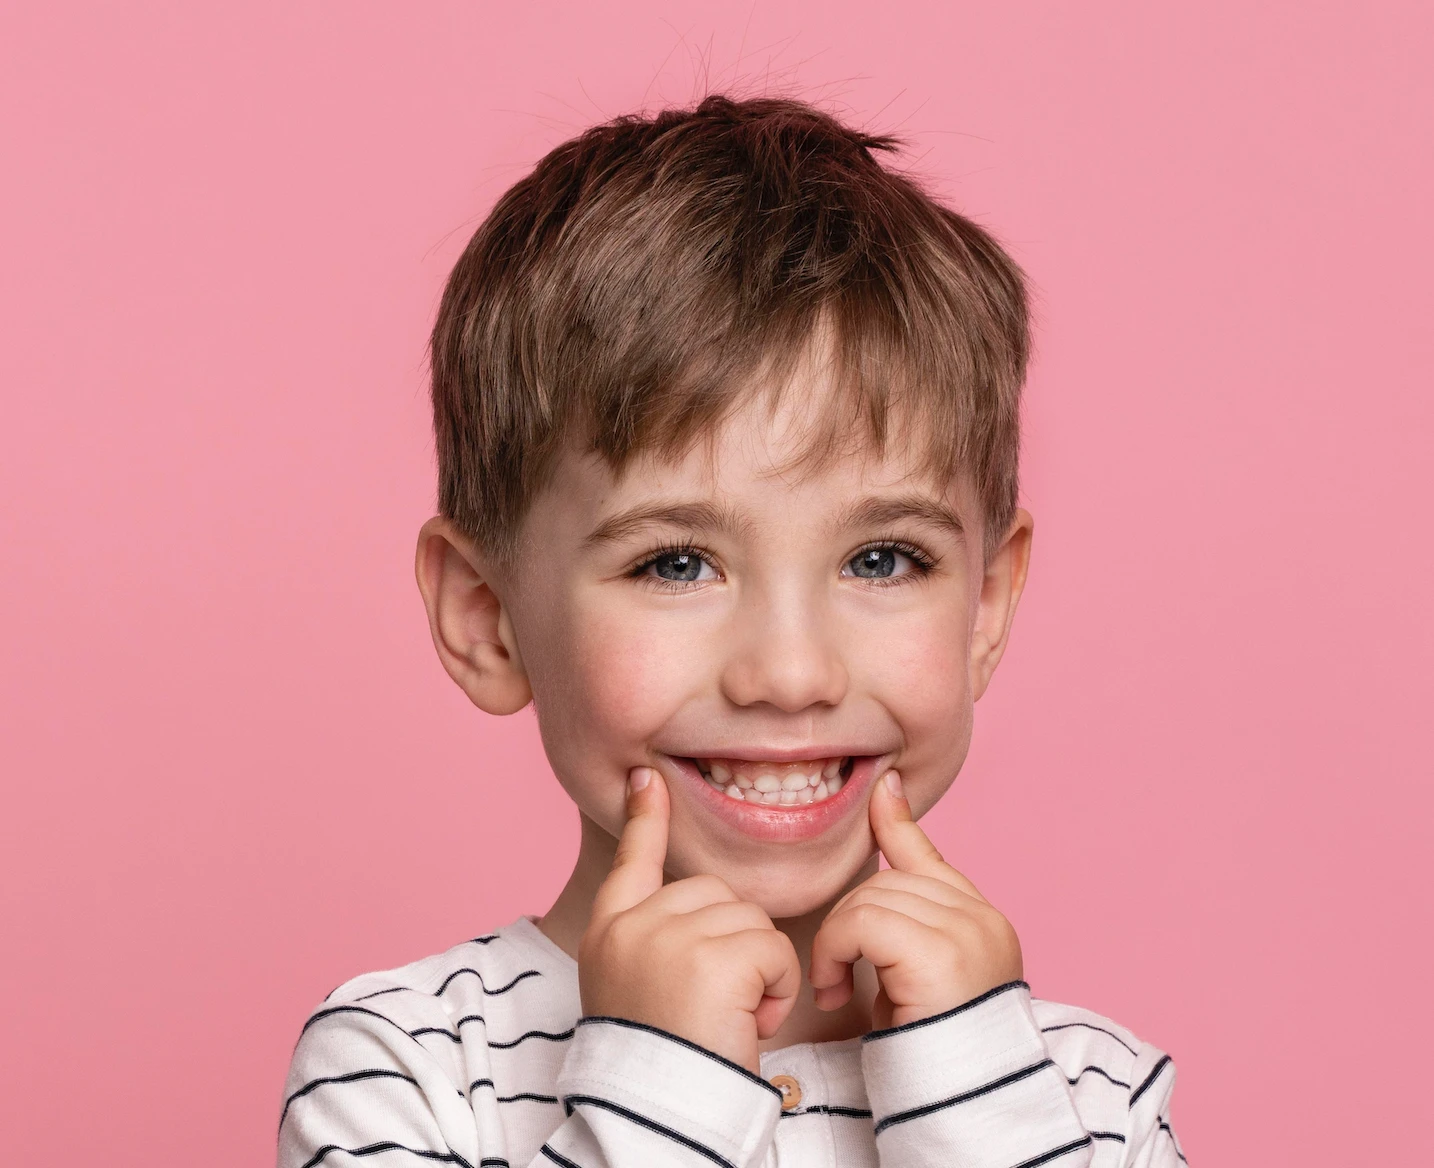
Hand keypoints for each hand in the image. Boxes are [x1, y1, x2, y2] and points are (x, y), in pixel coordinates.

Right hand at [578, 767, 801, 1072]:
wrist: (660, 1118)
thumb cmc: (665, 1064)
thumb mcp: (640, 990)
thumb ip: (658, 937)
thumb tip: (702, 901)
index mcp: (609, 932)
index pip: (631, 859)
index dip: (645, 818)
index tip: (647, 777)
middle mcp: (631, 925)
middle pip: (716, 894)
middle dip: (735, 945)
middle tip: (715, 1005)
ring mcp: (667, 935)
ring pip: (750, 920)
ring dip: (758, 971)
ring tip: (729, 1019)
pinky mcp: (711, 955)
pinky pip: (772, 947)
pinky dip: (775, 987)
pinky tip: (747, 1023)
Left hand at [809, 771, 1022, 1030]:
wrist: (963, 1108)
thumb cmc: (931, 1053)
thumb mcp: (912, 978)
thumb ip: (900, 925)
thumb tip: (876, 884)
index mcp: (981, 921)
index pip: (929, 857)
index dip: (897, 822)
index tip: (881, 787)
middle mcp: (982, 919)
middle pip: (886, 884)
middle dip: (848, 925)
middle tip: (835, 975)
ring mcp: (967, 932)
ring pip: (869, 901)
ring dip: (837, 944)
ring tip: (835, 988)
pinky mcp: (940, 953)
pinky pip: (862, 925)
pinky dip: (836, 953)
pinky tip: (836, 992)